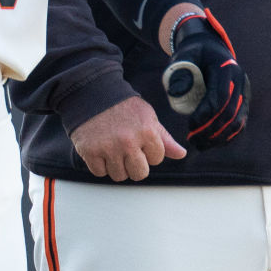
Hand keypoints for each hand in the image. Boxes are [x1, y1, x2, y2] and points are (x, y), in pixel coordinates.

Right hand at [69, 95, 187, 181]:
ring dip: (116, 165)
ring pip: (119, 176)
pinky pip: (99, 172)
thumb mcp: (148, 117)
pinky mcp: (90, 151)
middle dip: (134, 164)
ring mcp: (108, 148)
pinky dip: (99, 164)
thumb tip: (181, 154)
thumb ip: (164, 138)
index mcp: (147, 132)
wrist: (92, 94)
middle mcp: (128, 142)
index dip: (147, 151)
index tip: (138, 139)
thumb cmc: (123, 107)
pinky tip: (100, 149)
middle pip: (139, 174)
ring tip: (112, 148)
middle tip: (126, 149)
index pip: (156, 159)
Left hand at [161, 8, 248, 148]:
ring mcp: (244, 92)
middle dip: (212, 130)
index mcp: (225, 68)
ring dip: (220, 137)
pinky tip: (213, 142)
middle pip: (230, 112)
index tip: (190, 126)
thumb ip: (179, 72)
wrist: (209, 48)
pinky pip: (240, 122)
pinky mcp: (244, 101)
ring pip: (238, 121)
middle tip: (193, 141)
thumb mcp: (182, 57)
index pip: (220, 97)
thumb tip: (176, 93)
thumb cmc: (192, 54)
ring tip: (201, 145)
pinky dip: (228, 136)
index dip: (206, 114)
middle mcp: (240, 81)